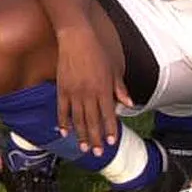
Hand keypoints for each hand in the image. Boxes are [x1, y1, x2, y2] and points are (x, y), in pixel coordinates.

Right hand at [52, 23, 130, 153]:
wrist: (76, 38)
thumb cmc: (96, 52)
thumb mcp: (113, 69)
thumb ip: (120, 88)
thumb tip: (129, 104)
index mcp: (103, 89)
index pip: (108, 115)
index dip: (110, 130)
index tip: (112, 142)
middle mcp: (89, 93)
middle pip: (93, 121)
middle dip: (96, 138)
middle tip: (98, 153)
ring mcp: (74, 92)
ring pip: (78, 119)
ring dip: (81, 135)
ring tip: (84, 148)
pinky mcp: (62, 89)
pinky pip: (62, 110)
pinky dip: (63, 122)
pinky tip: (65, 132)